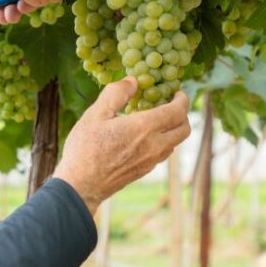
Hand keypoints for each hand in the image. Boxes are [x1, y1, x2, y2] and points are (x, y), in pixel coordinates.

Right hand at [52, 77, 190, 215]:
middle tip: (170, 104)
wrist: (81, 185)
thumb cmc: (85, 148)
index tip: (177, 92)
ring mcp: (150, 161)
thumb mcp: (95, 114)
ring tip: (156, 119)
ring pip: (175, 143)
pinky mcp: (144, 171)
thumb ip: (116, 93)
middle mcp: (154, 146)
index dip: (183, 99)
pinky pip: (162, 153)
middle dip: (183, 114)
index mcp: (145, 128)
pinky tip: (143, 137)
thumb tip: (133, 81)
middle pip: (184, 129)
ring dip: (172, 129)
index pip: (177, 111)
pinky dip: (162, 141)